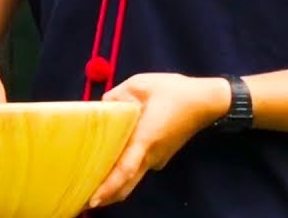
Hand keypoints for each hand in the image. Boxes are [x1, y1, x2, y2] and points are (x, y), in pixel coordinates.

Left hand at [87, 73, 230, 208]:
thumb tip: (102, 106)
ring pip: (132, 177)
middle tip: (81, 201)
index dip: (108, 187)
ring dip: (113, 185)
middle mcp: (151, 155)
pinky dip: (123, 172)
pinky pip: (139, 167)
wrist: (206, 100)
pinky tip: (108, 164)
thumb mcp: (139, 84)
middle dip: (105, 196)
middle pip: (126, 184)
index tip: (93, 200)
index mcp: (145, 139)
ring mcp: (158, 158)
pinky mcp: (161, 156)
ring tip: (88, 185)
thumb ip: (116, 96)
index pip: (125, 170)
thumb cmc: (173, 91)